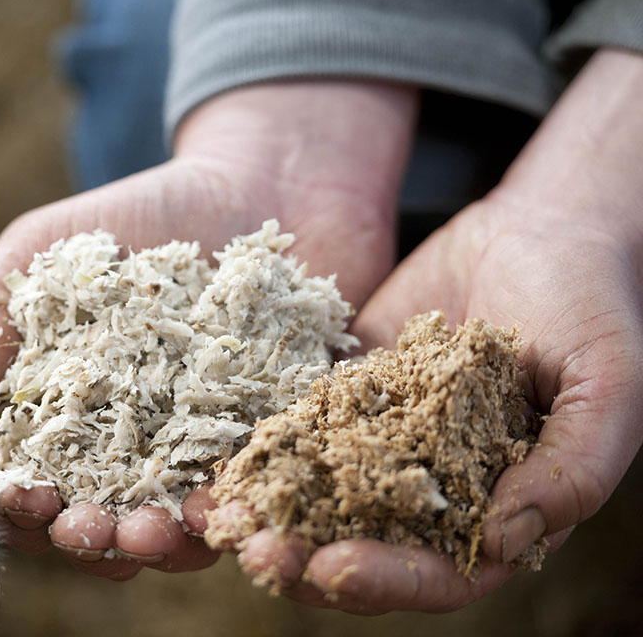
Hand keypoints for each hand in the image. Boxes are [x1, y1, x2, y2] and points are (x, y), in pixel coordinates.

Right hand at [0, 80, 416, 578]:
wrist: (258, 181)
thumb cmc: (135, 217)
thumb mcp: (40, 250)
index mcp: (76, 422)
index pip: (39, 484)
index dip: (25, 504)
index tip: (27, 497)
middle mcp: (141, 453)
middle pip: (110, 520)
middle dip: (94, 538)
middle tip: (91, 530)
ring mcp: (211, 454)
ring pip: (183, 523)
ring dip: (165, 543)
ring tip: (156, 531)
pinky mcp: (278, 440)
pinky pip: (261, 489)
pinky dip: (244, 507)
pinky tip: (230, 504)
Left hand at [221, 48, 642, 611]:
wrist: (537, 232)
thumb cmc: (589, 309)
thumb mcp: (603, 387)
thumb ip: (571, 470)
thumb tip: (503, 544)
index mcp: (495, 512)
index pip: (437, 573)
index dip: (386, 579)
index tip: (331, 569)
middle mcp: (428, 491)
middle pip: (360, 546)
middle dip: (303, 557)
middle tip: (252, 551)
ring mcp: (377, 445)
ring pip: (312, 497)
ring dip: (263, 512)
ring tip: (211, 515)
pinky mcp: (339, 397)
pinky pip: (291, 429)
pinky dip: (251, 447)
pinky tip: (207, 452)